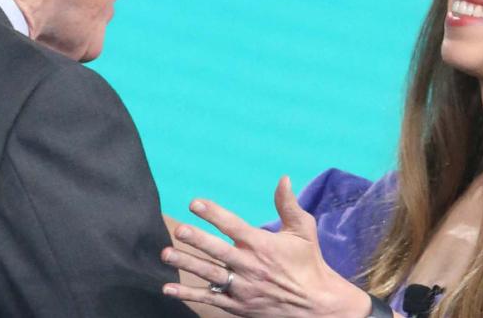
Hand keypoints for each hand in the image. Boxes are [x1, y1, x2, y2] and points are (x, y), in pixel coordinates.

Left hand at [162, 176, 371, 317]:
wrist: (315, 304)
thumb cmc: (308, 263)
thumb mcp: (304, 231)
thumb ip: (289, 205)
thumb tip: (283, 178)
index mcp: (263, 245)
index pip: (234, 226)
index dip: (214, 214)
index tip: (194, 203)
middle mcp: (250, 266)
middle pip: (219, 251)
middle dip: (198, 240)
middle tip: (179, 231)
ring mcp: (243, 288)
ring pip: (210, 275)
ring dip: (187, 264)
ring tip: (167, 254)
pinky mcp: (238, 306)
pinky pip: (210, 299)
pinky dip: (189, 295)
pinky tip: (168, 289)